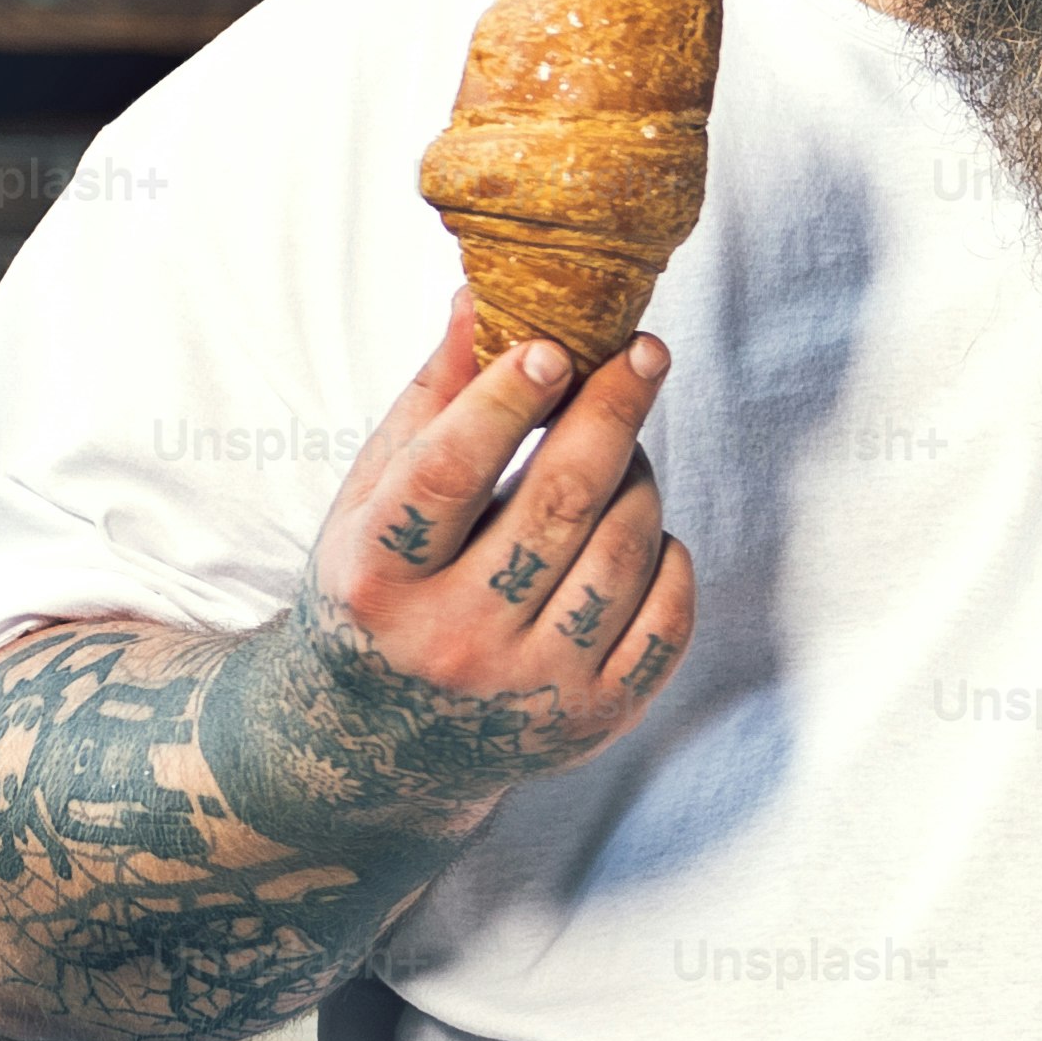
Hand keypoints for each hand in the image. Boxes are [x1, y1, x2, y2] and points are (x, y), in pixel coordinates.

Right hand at [255, 289, 696, 820]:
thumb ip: (432, 401)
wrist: (378, 742)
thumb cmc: (378, 589)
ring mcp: (528, 689)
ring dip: (639, 477)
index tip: (555, 347)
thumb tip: (483, 297)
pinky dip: (669, 556)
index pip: (447, 474)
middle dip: (613, 411)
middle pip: (559, 502)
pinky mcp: (593, 721)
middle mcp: (449, 641)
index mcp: (375, 578)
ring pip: (624, 549)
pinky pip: (669, 618)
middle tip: (644, 354)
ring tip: (622, 448)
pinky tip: (643, 529)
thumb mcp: (372, 499)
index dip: (505, 402)